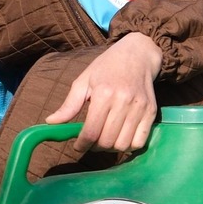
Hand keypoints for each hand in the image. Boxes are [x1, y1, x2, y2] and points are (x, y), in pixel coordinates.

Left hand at [46, 31, 162, 151]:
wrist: (138, 55)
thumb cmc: (106, 67)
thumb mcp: (83, 81)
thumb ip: (69, 105)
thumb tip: (51, 122)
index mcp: (103, 93)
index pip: (91, 131)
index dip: (82, 144)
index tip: (78, 146)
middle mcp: (123, 101)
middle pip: (107, 141)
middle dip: (95, 147)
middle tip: (90, 142)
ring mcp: (139, 108)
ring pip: (123, 145)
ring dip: (111, 149)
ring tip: (104, 140)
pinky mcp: (151, 112)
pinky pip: (140, 141)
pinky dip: (129, 146)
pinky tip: (120, 138)